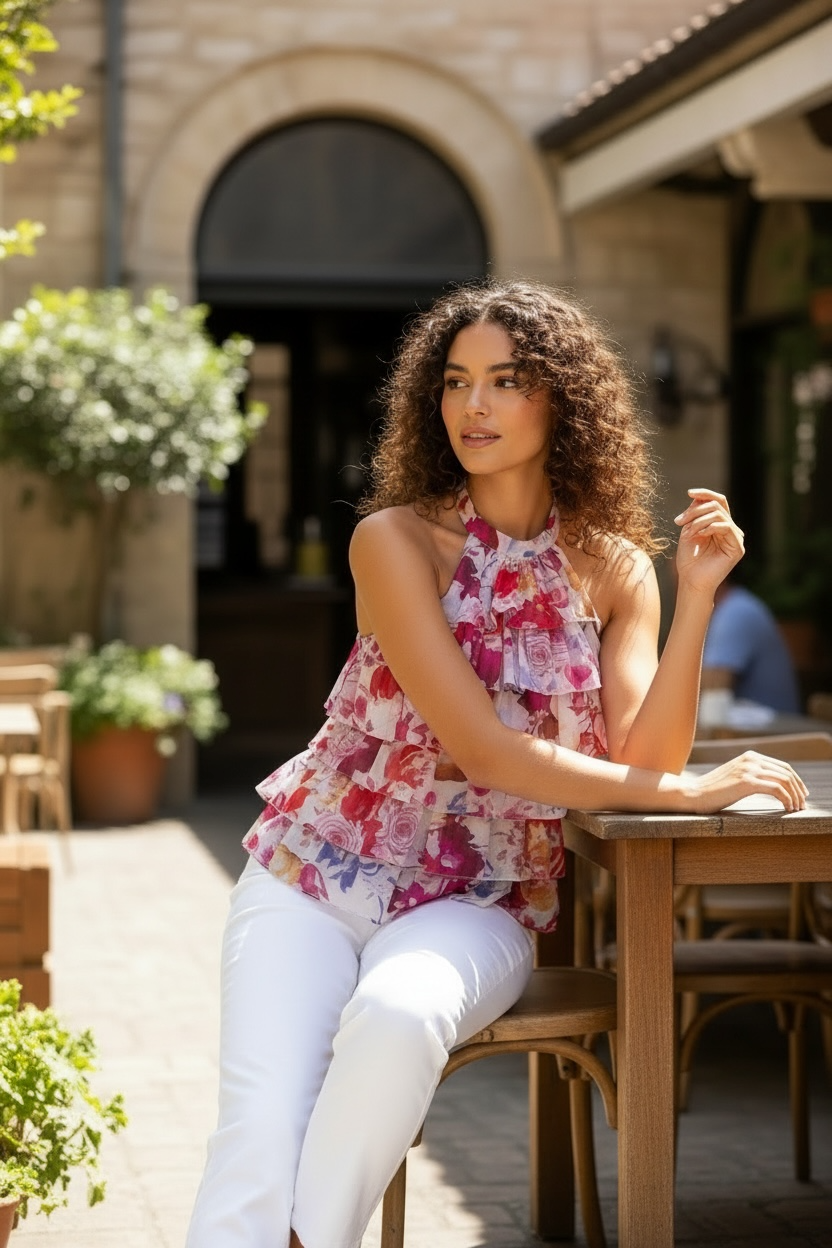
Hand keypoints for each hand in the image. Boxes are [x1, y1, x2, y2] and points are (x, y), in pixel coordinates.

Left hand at [674, 488, 743, 595]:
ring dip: (699, 521)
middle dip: (695, 510)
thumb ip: (695, 513)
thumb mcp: (688, 530)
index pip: (718, 501)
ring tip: (687, 532)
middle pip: (717, 505)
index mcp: (719, 524)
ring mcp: (735, 538)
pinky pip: (726, 527)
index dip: (705, 494)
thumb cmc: (689, 559)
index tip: (689, 492)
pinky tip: (699, 534)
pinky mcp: (738, 548)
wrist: (691, 580)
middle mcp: (730, 529)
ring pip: (720, 515)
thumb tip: (698, 496)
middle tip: (680, 521)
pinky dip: (710, 527)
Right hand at [689, 751, 807, 813]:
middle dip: (799, 789)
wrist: (692, 793)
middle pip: (787, 772)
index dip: (796, 781)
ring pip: (785, 780)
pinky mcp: (746, 782)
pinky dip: (787, 799)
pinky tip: (787, 809)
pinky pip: (776, 789)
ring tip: (796, 809)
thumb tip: (771, 786)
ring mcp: (748, 769)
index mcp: (749, 756)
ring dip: (795, 796)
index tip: (801, 795)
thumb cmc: (712, 791)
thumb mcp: (734, 778)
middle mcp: (751, 759)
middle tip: (803, 804)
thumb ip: (751, 775)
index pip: (782, 766)